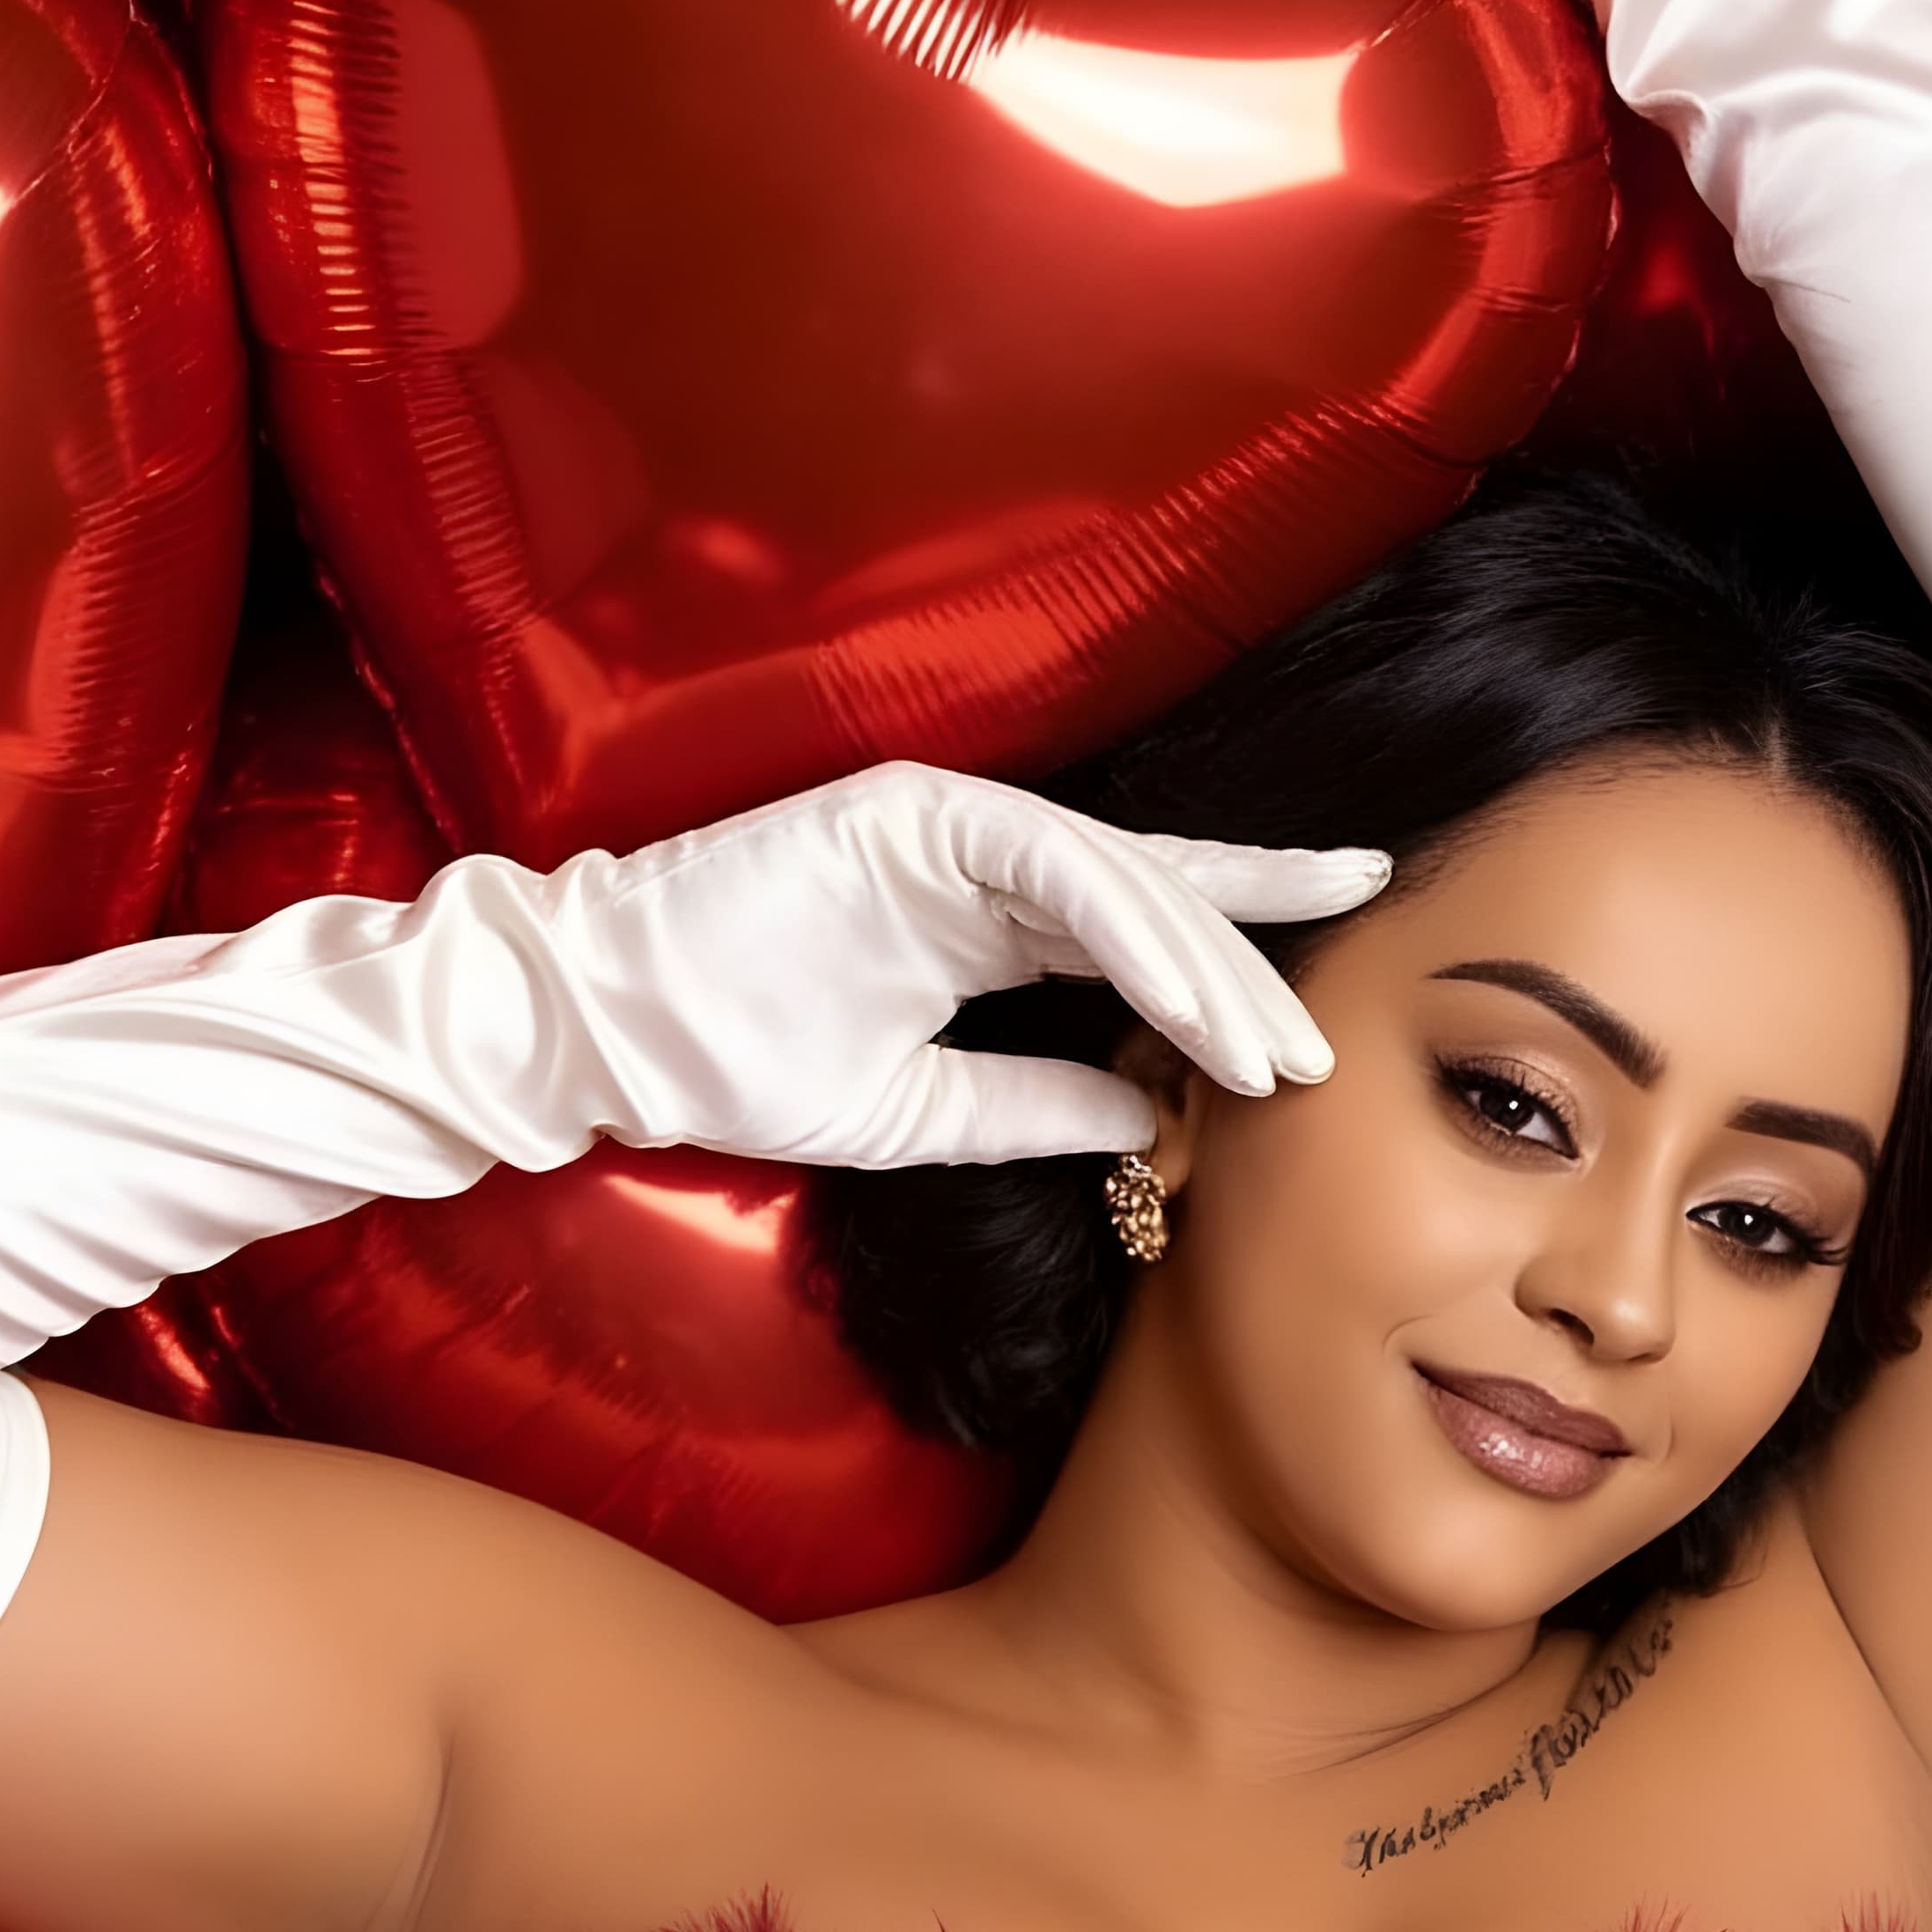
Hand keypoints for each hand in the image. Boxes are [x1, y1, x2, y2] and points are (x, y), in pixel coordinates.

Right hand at [557, 760, 1387, 1173]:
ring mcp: (951, 827)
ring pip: (1123, 878)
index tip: (1317, 1038)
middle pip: (1157, 899)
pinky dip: (1129, 923)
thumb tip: (1149, 1119)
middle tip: (1326, 1050)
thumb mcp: (917, 1112)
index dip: (1234, 972)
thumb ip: (1032, 1104)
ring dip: (1204, 964)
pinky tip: (1184, 990)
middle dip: (1248, 973)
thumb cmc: (733, 1062)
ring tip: (1271, 1047)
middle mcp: (984, 863)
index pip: (1139, 939)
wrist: (605, 1037)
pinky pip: (1055, 860)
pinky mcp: (913, 812)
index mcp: (987, 925)